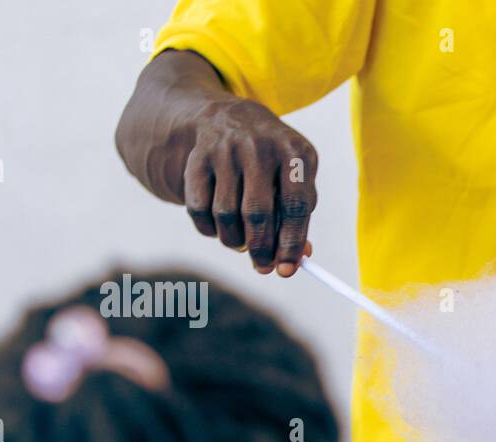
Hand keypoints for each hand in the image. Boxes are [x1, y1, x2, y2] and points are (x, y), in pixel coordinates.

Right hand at [116, 51, 318, 276]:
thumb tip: (298, 258)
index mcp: (294, 151)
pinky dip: (209, 230)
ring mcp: (224, 150)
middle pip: (258, 212)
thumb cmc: (271, 161)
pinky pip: (198, 209)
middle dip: (261, 249)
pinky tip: (219, 230)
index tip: (287, 269)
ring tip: (242, 244)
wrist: (225, 118)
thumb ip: (298, 215)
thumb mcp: (293, 177)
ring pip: (225, 214)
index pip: (296, 205)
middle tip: (263, 267)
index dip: (291, 242)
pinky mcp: (196, 158)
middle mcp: (259, 146)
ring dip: (234, 241)